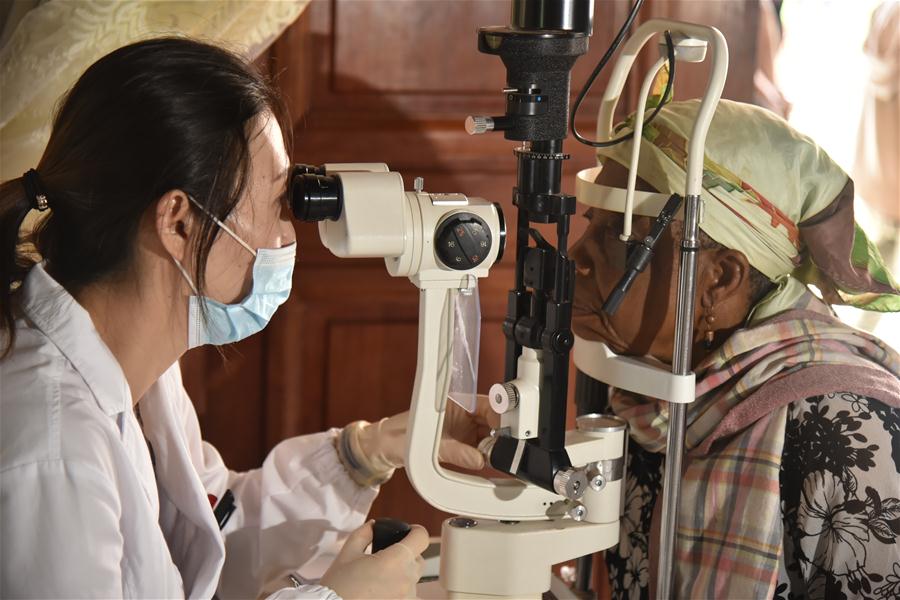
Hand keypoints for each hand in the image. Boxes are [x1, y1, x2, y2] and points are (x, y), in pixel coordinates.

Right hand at [320, 520, 427, 598]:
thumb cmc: (338, 586)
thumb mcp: (347, 553)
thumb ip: (364, 534)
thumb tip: (373, 525)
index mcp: (396, 559)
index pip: (422, 537)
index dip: (415, 531)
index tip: (409, 532)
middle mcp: (407, 579)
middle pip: (418, 559)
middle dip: (406, 555)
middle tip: (386, 559)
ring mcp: (407, 597)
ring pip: (413, 579)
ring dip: (402, 575)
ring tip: (380, 580)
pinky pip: (408, 596)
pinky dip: (399, 592)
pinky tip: (382, 592)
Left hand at [357, 395, 499, 470]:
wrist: (387, 448)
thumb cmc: (400, 435)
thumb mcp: (426, 445)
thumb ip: (453, 451)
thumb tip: (477, 460)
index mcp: (456, 402)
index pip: (487, 404)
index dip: (501, 414)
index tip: (509, 428)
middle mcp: (463, 414)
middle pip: (493, 421)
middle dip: (502, 433)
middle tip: (505, 448)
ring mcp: (464, 430)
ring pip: (490, 436)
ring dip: (495, 446)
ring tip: (496, 456)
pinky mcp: (463, 444)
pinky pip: (481, 449)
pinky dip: (487, 456)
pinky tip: (488, 461)